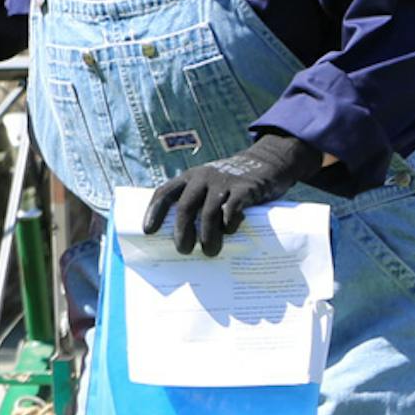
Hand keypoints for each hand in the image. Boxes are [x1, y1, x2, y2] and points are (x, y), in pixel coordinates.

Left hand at [141, 132, 314, 256]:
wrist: (267, 162)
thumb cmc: (231, 184)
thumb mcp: (210, 187)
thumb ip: (198, 204)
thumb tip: (185, 241)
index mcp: (189, 178)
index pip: (165, 192)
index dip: (154, 211)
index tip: (148, 231)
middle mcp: (203, 178)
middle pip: (185, 206)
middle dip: (181, 231)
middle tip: (183, 250)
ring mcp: (224, 182)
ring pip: (208, 212)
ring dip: (207, 235)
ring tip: (208, 252)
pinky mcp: (245, 188)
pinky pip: (233, 207)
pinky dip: (229, 222)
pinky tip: (229, 233)